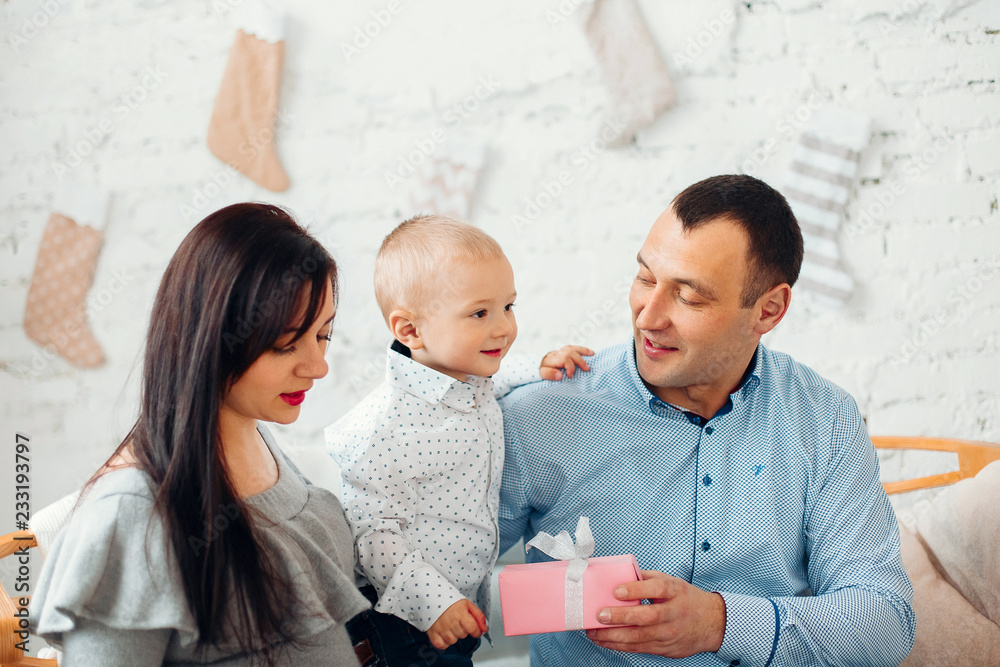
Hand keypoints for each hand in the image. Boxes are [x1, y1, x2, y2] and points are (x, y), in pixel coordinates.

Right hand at [426, 599, 487, 649]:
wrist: (431, 596)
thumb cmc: (450, 600)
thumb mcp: (467, 604)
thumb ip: (478, 616)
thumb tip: (484, 629)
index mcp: (460, 613)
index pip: (473, 628)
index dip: (476, 631)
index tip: (475, 630)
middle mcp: (451, 621)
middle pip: (463, 635)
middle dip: (463, 630)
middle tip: (458, 622)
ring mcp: (441, 628)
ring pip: (453, 641)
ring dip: (454, 636)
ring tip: (451, 627)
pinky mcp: (432, 632)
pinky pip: (441, 645)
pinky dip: (444, 643)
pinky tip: (444, 634)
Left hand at [539, 345, 594, 380]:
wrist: (541, 361)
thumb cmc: (544, 369)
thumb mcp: (543, 373)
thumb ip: (550, 374)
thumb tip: (560, 376)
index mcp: (554, 358)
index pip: (565, 359)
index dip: (570, 367)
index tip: (570, 376)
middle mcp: (560, 352)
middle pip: (571, 353)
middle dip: (580, 361)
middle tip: (586, 369)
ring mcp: (563, 350)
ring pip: (574, 348)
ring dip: (584, 351)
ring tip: (593, 355)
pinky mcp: (567, 349)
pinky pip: (576, 347)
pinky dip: (584, 349)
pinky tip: (591, 352)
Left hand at [585, 570, 725, 657]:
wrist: (711, 623)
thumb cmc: (686, 599)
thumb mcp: (672, 582)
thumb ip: (646, 578)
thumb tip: (620, 573)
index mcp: (675, 591)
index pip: (656, 589)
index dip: (635, 590)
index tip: (616, 591)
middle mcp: (674, 613)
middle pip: (647, 617)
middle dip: (621, 617)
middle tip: (600, 615)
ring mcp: (670, 633)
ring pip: (640, 637)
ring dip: (613, 636)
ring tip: (594, 632)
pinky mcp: (665, 648)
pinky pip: (639, 648)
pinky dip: (620, 645)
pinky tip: (605, 641)